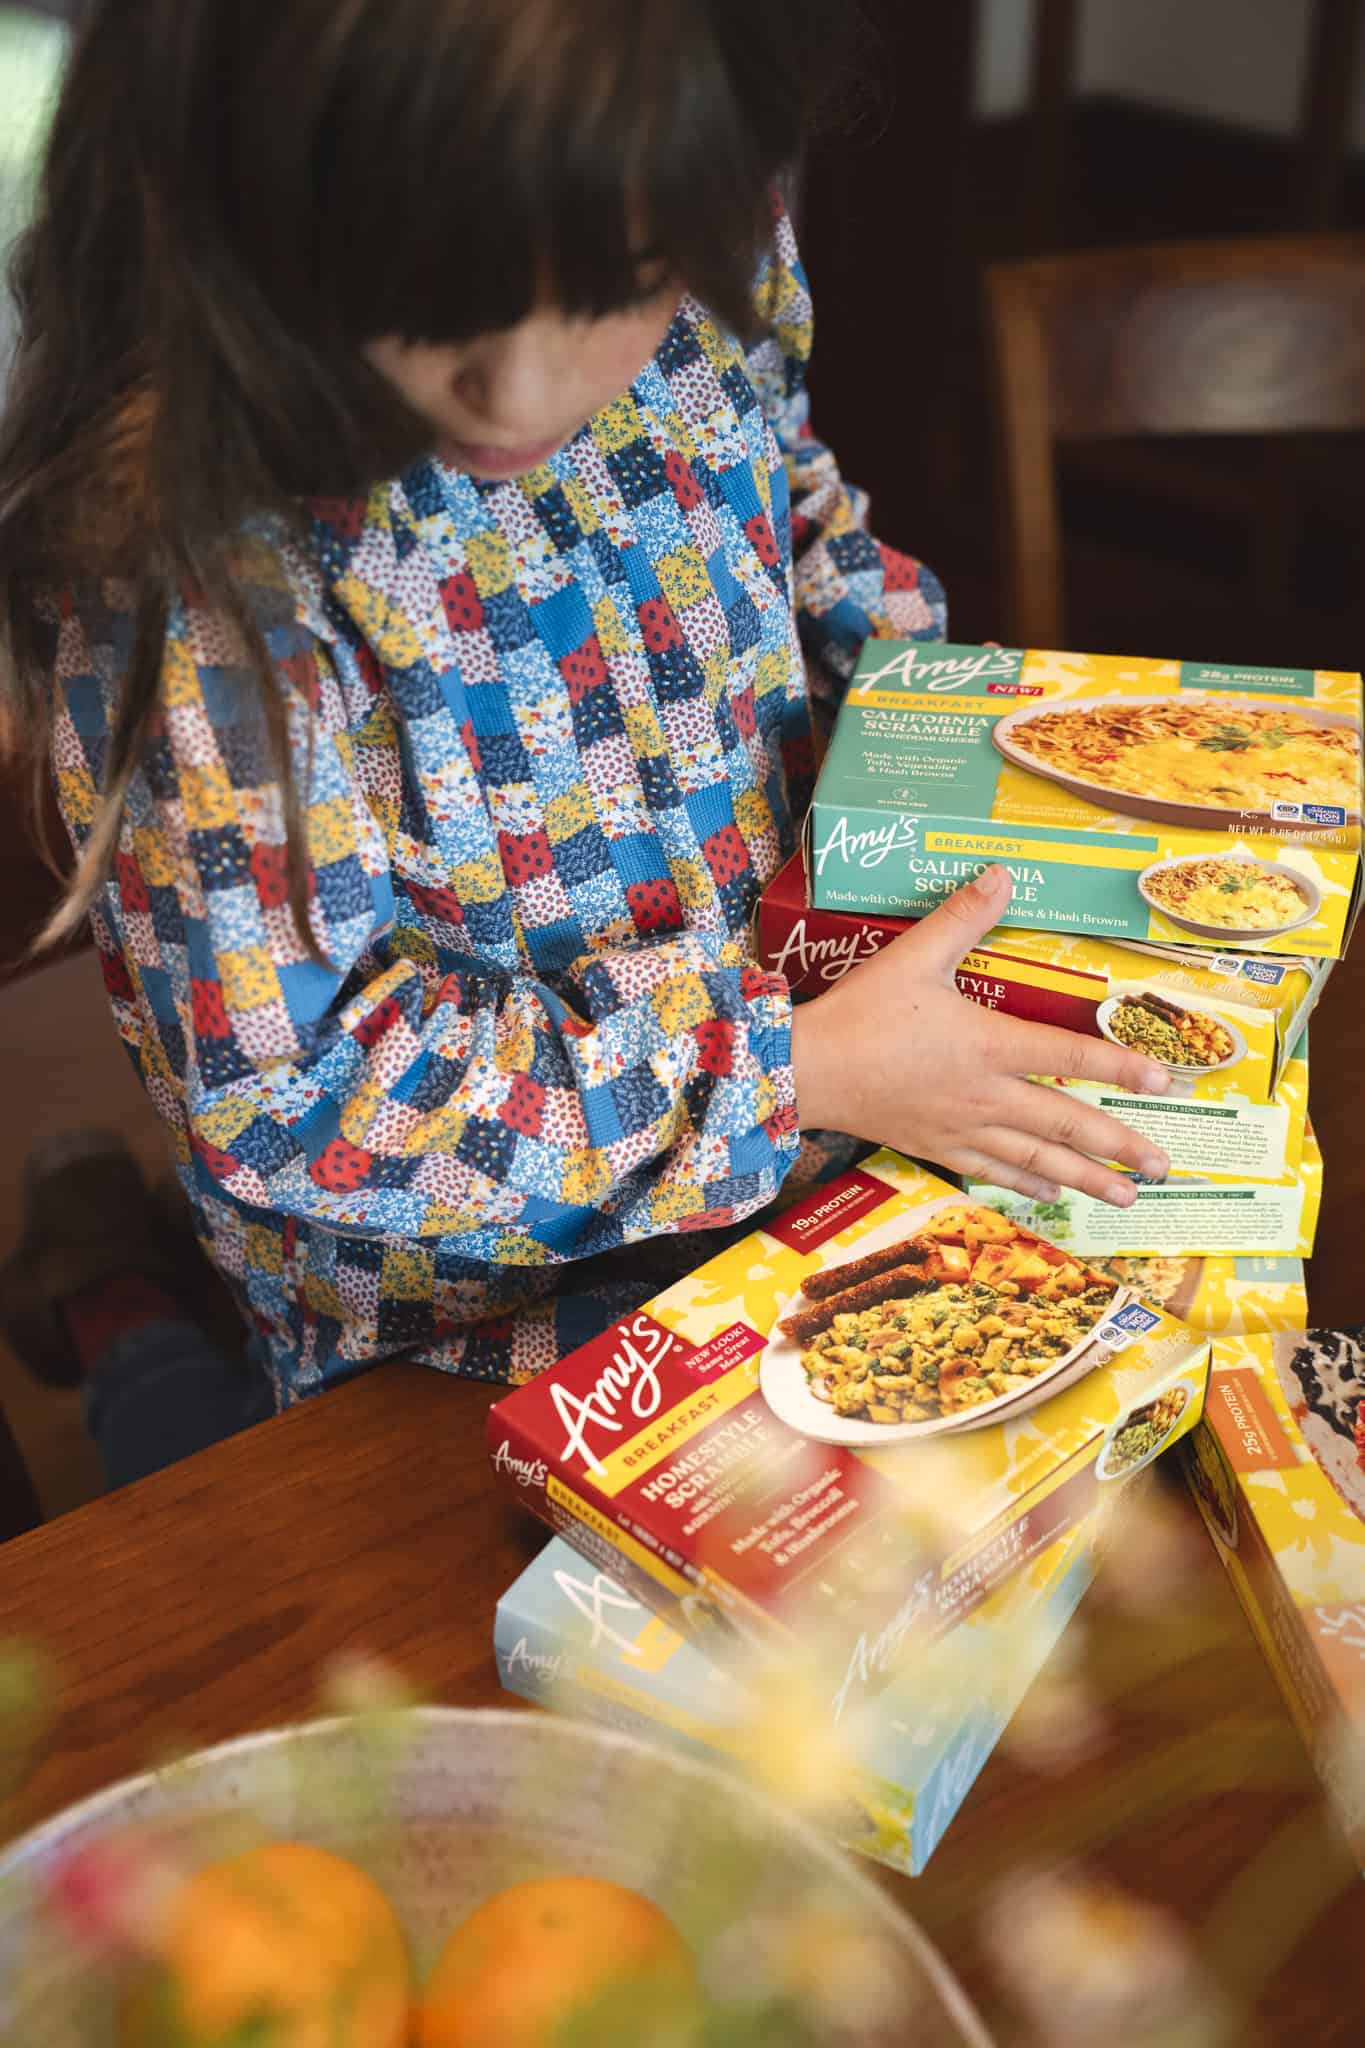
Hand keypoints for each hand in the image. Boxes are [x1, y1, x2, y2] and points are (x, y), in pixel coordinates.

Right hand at [790, 866, 1172, 1206]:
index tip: (1164, 1082)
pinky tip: (1051, 1195)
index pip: (1070, 1057)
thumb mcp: (913, 956)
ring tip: (1128, 1197)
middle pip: (1066, 1124)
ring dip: (1087, 1179)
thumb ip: (962, 917)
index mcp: (988, 1045)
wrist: (806, 1072)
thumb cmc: (859, 1014)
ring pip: (1037, 1160)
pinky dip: (1026, 1185)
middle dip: (1120, 1145)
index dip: (1121, 1066)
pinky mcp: (935, 1146)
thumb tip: (1002, 873)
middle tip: (1165, 1166)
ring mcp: (962, 1128)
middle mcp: (985, 1095)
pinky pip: (992, 1172)